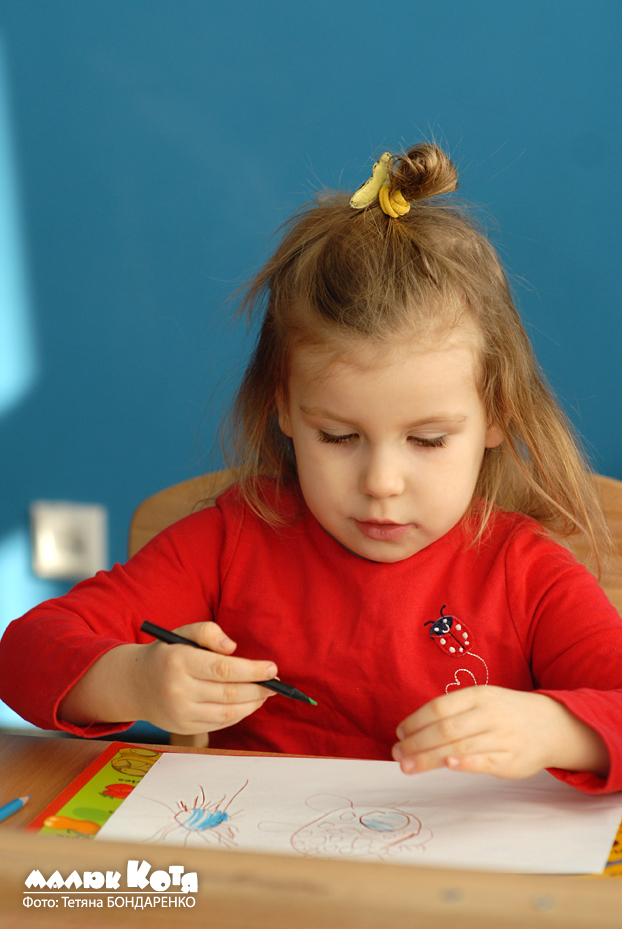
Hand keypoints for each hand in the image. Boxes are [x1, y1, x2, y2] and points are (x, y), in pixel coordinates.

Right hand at [59, 622, 278, 735]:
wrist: (134, 684)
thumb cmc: (167, 654)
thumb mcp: (182, 633)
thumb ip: (208, 632)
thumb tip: (234, 648)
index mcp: (178, 662)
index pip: (223, 669)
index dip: (252, 670)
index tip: (272, 668)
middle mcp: (178, 690)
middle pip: (229, 694)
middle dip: (259, 689)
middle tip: (276, 683)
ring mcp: (180, 713)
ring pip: (227, 713)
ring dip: (252, 704)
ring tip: (265, 693)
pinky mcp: (184, 728)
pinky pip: (219, 724)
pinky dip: (238, 715)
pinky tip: (248, 703)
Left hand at [392, 685, 609, 779]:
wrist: (552, 725)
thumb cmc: (506, 713)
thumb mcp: (482, 701)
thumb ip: (454, 712)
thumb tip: (413, 730)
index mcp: (479, 695)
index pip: (439, 707)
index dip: (416, 721)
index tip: (399, 734)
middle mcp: (489, 714)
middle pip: (445, 728)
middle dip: (417, 743)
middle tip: (397, 753)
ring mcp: (502, 737)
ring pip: (459, 746)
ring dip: (429, 758)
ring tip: (408, 766)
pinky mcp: (511, 761)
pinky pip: (484, 761)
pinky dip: (465, 763)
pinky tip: (447, 765)